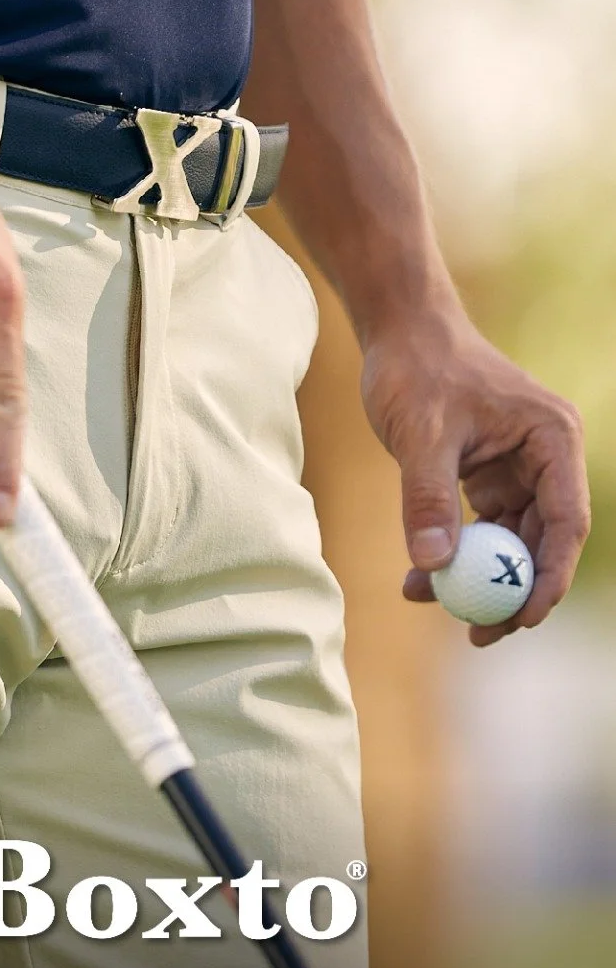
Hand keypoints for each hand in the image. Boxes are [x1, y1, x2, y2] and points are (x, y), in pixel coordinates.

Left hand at [360, 307, 590, 646]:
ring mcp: (519, 470)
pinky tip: (418, 578)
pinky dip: (454, 554)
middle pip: (542, 543)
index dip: (549, 577)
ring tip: (427, 600)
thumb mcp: (421, 433)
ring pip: (510, 543)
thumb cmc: (417, 368)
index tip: (521, 618)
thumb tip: (432, 564)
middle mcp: (546, 459)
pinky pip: (481, 530)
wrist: (400, 332)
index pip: (566, 523)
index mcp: (553, 440)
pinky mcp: (489, 477)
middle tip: (477, 635)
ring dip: (476, 578)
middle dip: (510, 592)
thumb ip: (427, 497)